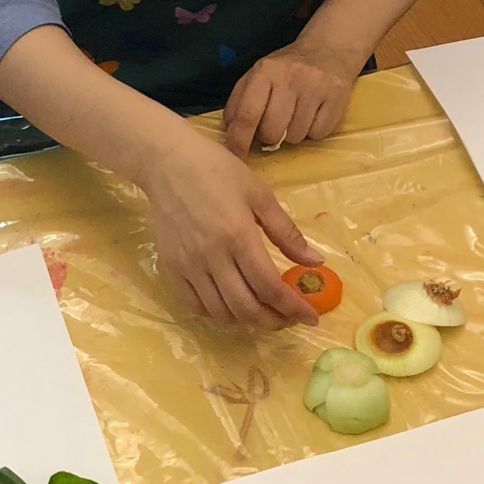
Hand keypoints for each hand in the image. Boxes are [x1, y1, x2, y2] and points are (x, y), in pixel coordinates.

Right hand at [142, 129, 321, 327]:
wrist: (167, 162)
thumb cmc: (218, 171)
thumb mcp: (260, 195)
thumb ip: (287, 233)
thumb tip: (316, 263)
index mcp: (239, 236)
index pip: (270, 287)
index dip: (293, 309)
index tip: (310, 318)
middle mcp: (212, 257)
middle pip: (246, 308)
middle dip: (273, 321)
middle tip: (288, 319)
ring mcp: (188, 265)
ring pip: (221, 312)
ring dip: (247, 321)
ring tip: (264, 313)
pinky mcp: (171, 268)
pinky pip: (195, 306)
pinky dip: (218, 314)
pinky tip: (232, 306)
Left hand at [223, 38, 359, 155]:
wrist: (328, 50)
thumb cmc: (286, 68)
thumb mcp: (257, 76)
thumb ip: (239, 102)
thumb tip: (230, 133)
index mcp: (265, 71)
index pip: (248, 114)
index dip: (239, 140)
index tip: (236, 157)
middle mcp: (291, 77)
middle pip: (273, 131)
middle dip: (270, 136)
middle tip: (275, 124)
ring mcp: (316, 88)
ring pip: (296, 136)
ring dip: (293, 134)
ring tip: (296, 115)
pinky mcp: (337, 99)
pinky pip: (318, 134)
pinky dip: (313, 131)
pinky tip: (313, 114)